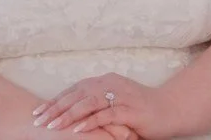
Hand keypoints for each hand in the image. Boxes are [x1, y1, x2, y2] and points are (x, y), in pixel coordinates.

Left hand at [33, 74, 165, 135]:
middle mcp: (112, 84)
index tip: (38, 111)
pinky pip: (104, 115)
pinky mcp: (129, 109)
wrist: (171, 110)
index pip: (74, 89)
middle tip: (38, 120)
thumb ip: (98, 102)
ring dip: (67, 115)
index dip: (55, 100)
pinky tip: (75, 129)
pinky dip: (88, 122)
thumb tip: (73, 110)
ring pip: (87, 103)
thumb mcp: (117, 101)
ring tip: (51, 125)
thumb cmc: (142, 108)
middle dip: (55, 108)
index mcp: (106, 81)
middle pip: (77, 94)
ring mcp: (121, 96)